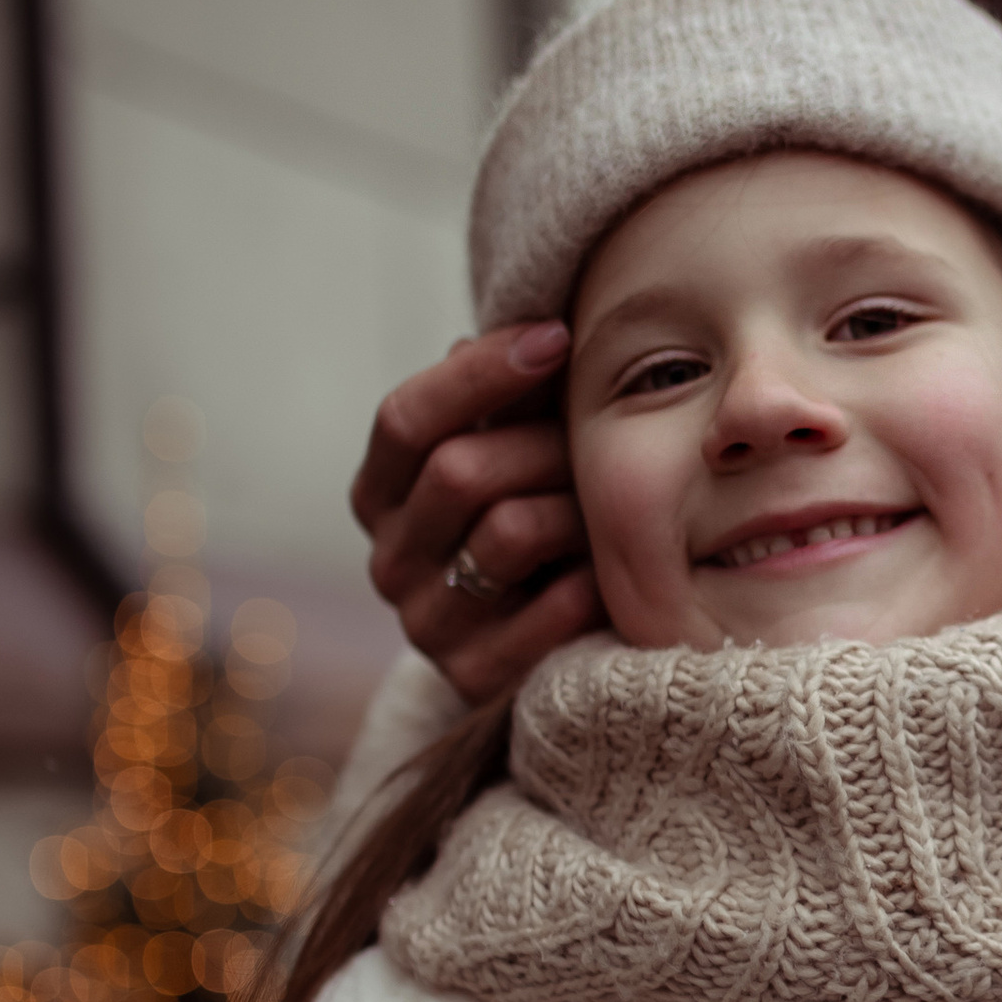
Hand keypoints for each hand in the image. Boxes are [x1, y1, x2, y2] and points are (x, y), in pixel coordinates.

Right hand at [348, 325, 599, 707]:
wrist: (544, 655)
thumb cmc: (534, 521)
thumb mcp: (511, 457)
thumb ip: (507, 403)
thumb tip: (527, 323)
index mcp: (379, 495)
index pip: (405, 418)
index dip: (480, 371)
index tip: (557, 334)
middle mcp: (390, 560)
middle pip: (459, 472)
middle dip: (544, 442)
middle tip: (607, 431)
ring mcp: (428, 625)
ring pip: (509, 533)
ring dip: (577, 506)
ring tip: (622, 497)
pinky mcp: (477, 679)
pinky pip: (551, 609)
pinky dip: (594, 579)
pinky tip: (620, 565)